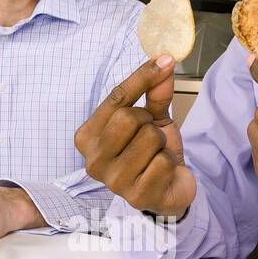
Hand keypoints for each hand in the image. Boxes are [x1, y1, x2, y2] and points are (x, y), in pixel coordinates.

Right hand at [74, 55, 195, 217]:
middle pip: (127, 117)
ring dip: (161, 143)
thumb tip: (164, 62)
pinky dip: (170, 163)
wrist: (169, 190)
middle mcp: (93, 161)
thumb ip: (155, 92)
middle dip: (148, 121)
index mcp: (87, 138)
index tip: (163, 61)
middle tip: (150, 135)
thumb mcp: (152, 118)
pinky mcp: (137, 197)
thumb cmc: (152, 153)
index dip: (142, 77)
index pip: (115, 98)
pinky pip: (163, 161)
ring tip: (155, 155)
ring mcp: (114, 182)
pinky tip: (162, 173)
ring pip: (149, 138)